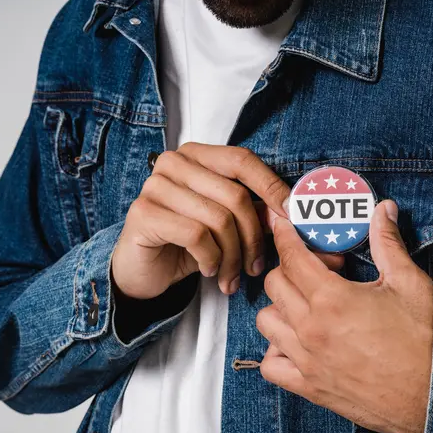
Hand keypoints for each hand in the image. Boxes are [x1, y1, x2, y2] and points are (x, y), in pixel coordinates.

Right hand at [112, 142, 292, 299]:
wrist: (141, 270)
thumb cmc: (183, 244)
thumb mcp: (223, 226)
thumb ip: (250, 212)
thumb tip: (287, 210)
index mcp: (195, 155)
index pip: (242, 161)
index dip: (271, 186)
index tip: (291, 214)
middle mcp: (173, 162)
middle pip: (235, 195)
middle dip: (252, 238)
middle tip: (254, 267)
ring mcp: (155, 185)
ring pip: (218, 219)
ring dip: (232, 257)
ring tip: (229, 276)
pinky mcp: (144, 212)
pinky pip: (197, 235)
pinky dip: (210, 259)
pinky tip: (207, 270)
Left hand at [256, 200, 432, 432]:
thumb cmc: (424, 341)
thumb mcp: (409, 284)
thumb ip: (388, 244)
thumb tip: (382, 210)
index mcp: (332, 299)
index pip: (292, 257)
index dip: (284, 236)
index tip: (282, 226)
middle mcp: (310, 328)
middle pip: (275, 284)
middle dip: (291, 269)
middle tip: (321, 272)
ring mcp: (305, 359)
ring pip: (265, 321)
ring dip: (280, 307)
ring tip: (306, 307)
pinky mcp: (308, 386)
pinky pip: (270, 365)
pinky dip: (275, 351)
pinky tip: (296, 343)